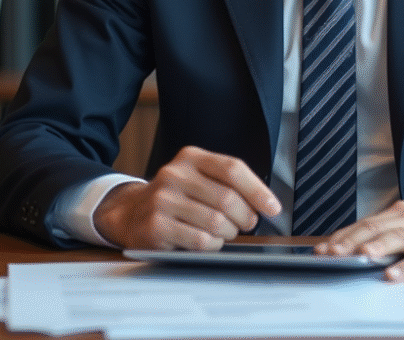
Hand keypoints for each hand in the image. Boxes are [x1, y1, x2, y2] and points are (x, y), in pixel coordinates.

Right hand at [92, 145, 281, 250]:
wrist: (131, 213)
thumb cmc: (175, 198)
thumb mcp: (197, 178)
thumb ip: (226, 183)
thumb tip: (264, 204)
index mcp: (191, 157)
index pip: (232, 169)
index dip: (257, 190)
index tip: (273, 207)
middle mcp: (175, 174)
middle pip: (227, 198)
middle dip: (245, 217)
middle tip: (246, 224)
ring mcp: (163, 199)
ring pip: (216, 221)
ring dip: (229, 233)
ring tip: (225, 232)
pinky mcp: (156, 225)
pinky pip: (200, 240)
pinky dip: (212, 245)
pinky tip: (208, 241)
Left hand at [314, 197, 403, 282]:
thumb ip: (394, 231)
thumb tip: (360, 246)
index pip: (366, 223)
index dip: (343, 235)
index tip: (321, 247)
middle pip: (376, 229)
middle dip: (350, 242)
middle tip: (329, 254)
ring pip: (397, 238)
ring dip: (375, 248)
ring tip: (356, 258)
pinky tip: (393, 275)